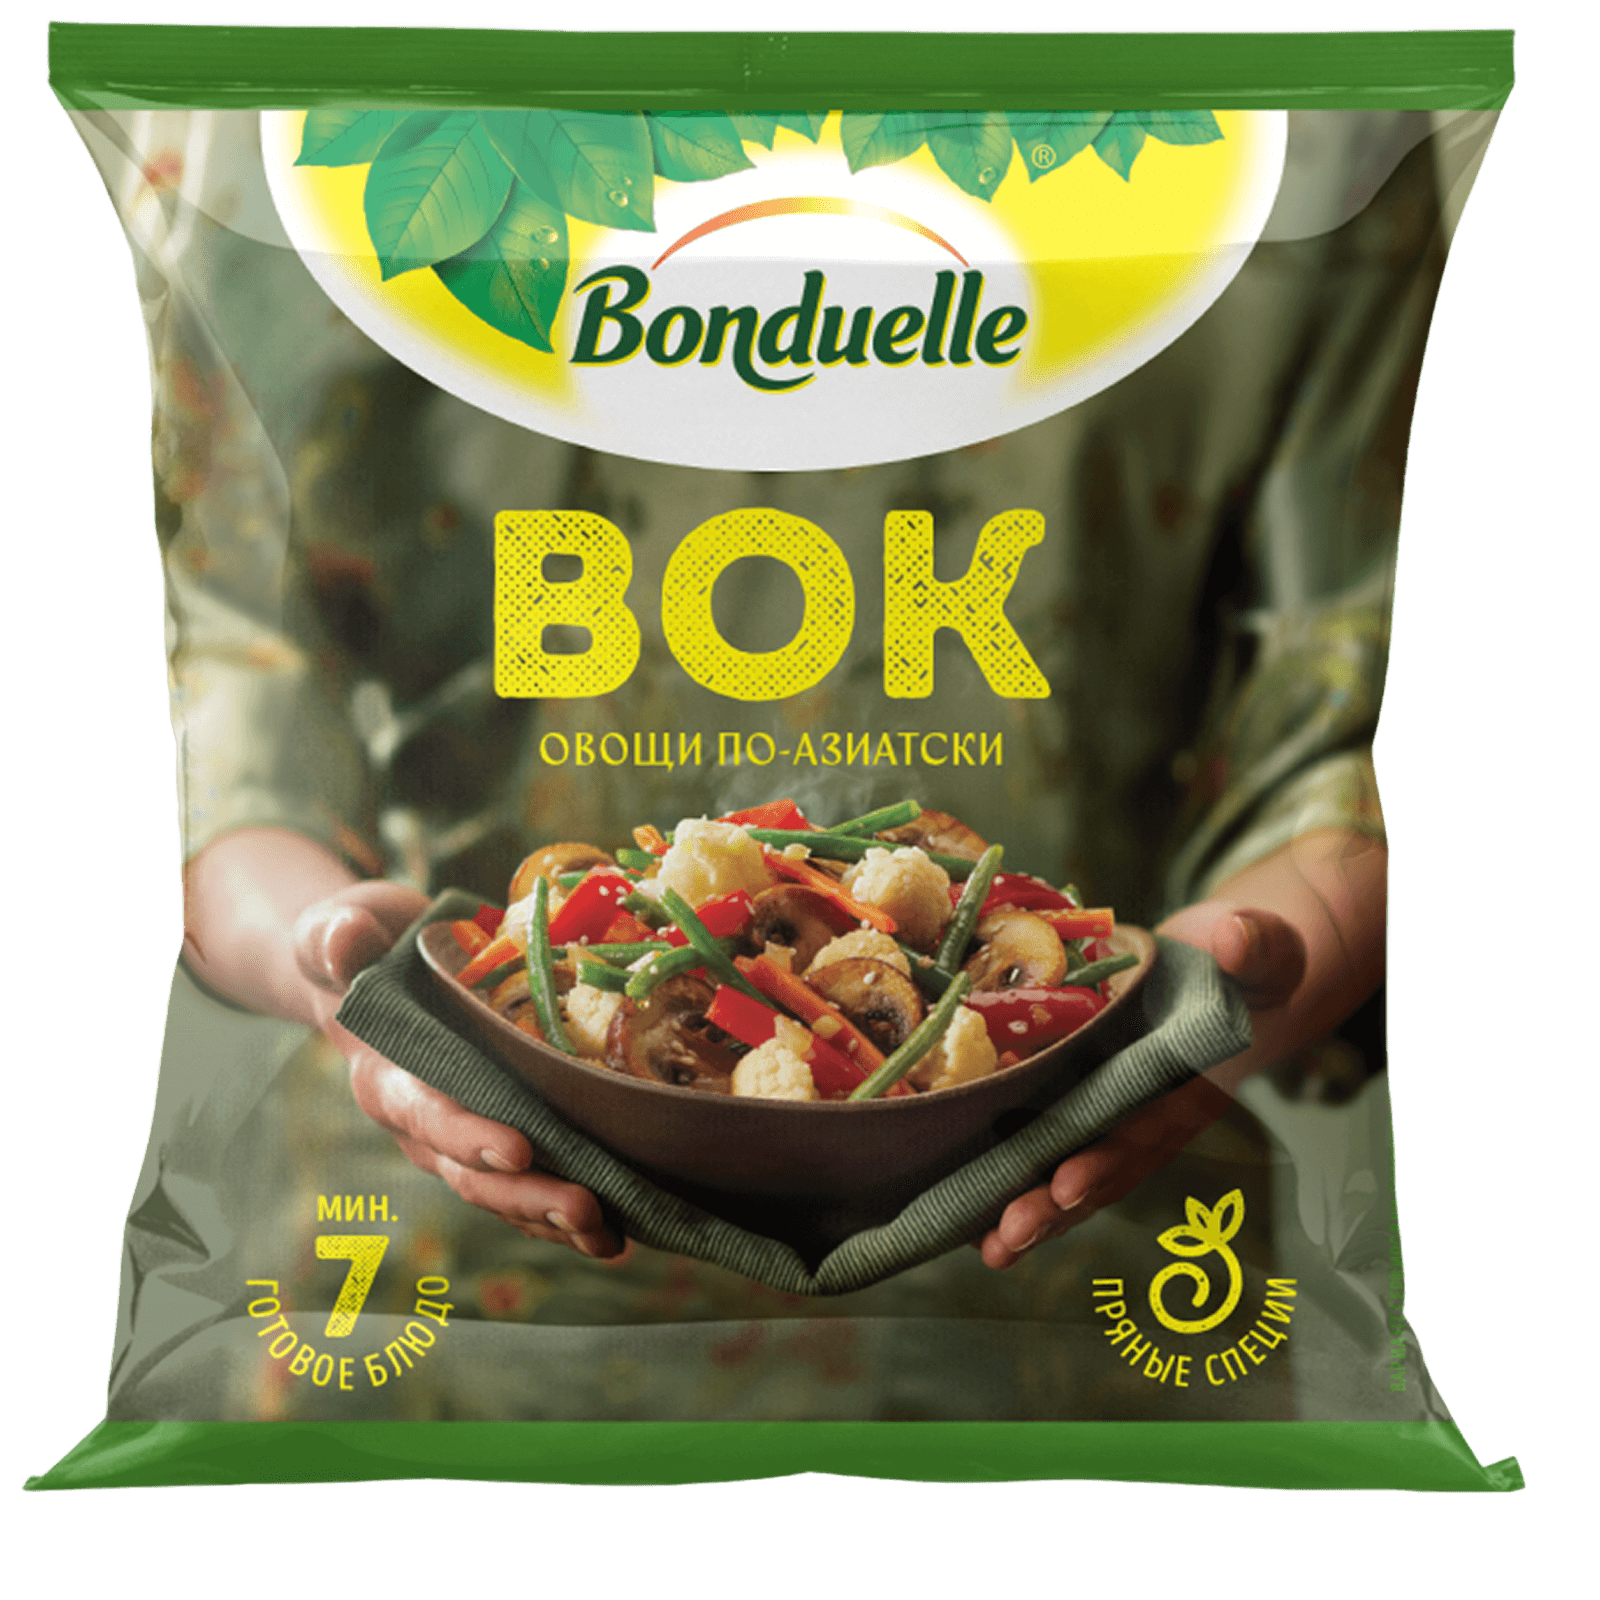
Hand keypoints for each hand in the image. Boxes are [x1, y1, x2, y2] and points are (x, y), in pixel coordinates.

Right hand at [295, 881, 629, 1260]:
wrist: (371, 966)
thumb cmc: (361, 943)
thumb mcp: (340, 929)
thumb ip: (336, 940)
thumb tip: (345, 941)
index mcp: (386, 1076)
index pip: (427, 1113)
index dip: (469, 1136)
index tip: (519, 1149)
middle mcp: (419, 1122)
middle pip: (472, 1172)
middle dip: (528, 1195)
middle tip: (586, 1207)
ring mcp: (456, 1139)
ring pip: (503, 1192)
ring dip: (554, 1217)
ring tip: (610, 1234)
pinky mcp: (488, 1139)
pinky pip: (524, 1188)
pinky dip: (562, 1215)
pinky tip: (614, 1231)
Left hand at [976, 827, 1383, 1269]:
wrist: (1225, 972)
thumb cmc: (1240, 959)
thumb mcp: (1255, 945)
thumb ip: (1254, 945)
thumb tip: (1236, 941)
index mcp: (1194, 1082)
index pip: (1149, 1124)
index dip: (1109, 1154)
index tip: (1068, 1181)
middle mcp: (1157, 1114)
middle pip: (1106, 1166)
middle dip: (1057, 1204)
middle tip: (1009, 1234)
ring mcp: (1124, 1119)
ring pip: (1078, 1174)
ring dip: (1036, 1213)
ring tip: (991, 1250)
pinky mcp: (1093, 1109)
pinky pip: (1058, 1155)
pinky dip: (1021, 1186)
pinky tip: (976, 1220)